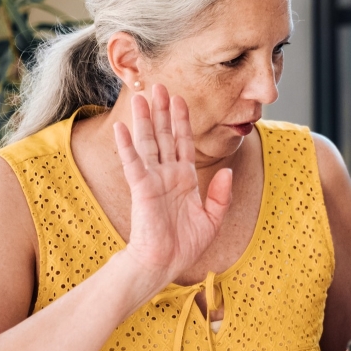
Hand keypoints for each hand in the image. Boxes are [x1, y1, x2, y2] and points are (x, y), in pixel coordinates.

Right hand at [113, 86, 232, 286]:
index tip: (180, 99)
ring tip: (141, 96)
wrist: (165, 265)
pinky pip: (135, 164)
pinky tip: (123, 128)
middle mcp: (167, 175)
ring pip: (149, 143)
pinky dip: (129, 146)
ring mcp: (153, 180)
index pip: (183, 143)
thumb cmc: (185, 245)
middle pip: (165, 136)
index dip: (182, 121)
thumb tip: (226, 172)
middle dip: (163, 111)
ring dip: (145, 120)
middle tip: (159, 85)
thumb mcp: (212, 219)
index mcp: (184, 179)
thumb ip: (221, 196)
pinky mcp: (142, 190)